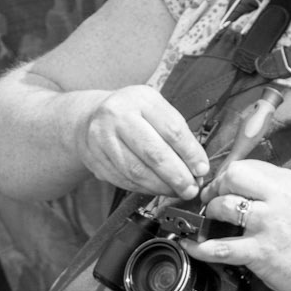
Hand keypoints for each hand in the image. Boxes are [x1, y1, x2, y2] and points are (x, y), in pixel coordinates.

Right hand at [77, 85, 209, 197]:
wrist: (89, 117)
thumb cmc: (132, 114)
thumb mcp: (155, 110)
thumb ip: (177, 134)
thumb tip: (197, 168)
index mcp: (141, 99)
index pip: (172, 130)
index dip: (190, 154)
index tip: (201, 170)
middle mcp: (119, 116)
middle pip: (154, 153)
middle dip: (177, 176)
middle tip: (191, 189)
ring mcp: (103, 138)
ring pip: (138, 171)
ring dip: (162, 187)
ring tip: (177, 192)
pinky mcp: (96, 159)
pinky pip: (125, 180)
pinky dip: (145, 189)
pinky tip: (157, 190)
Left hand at [186, 158, 290, 290]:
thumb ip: (271, 186)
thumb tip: (237, 181)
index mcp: (288, 182)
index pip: (246, 165)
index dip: (227, 176)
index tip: (223, 187)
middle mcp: (278, 198)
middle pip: (232, 176)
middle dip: (216, 187)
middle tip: (213, 200)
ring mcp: (268, 225)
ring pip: (224, 206)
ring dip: (211, 214)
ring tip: (212, 222)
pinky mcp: (259, 252)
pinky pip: (220, 247)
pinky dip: (200, 246)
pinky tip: (191, 244)